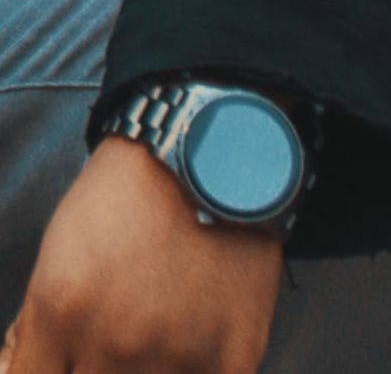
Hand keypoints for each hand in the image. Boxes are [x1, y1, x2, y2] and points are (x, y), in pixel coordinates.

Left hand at [0, 136, 282, 372]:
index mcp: (63, 309)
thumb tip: (38, 370)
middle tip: (126, 334)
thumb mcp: (64, 244)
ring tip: (167, 324)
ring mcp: (181, 350)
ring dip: (153, 369)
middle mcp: (116, 340)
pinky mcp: (236, 351)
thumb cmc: (137, 190)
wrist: (213, 155)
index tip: (73, 362)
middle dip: (101, 368)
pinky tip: (198, 343)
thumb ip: (44, 322)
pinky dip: (197, 372)